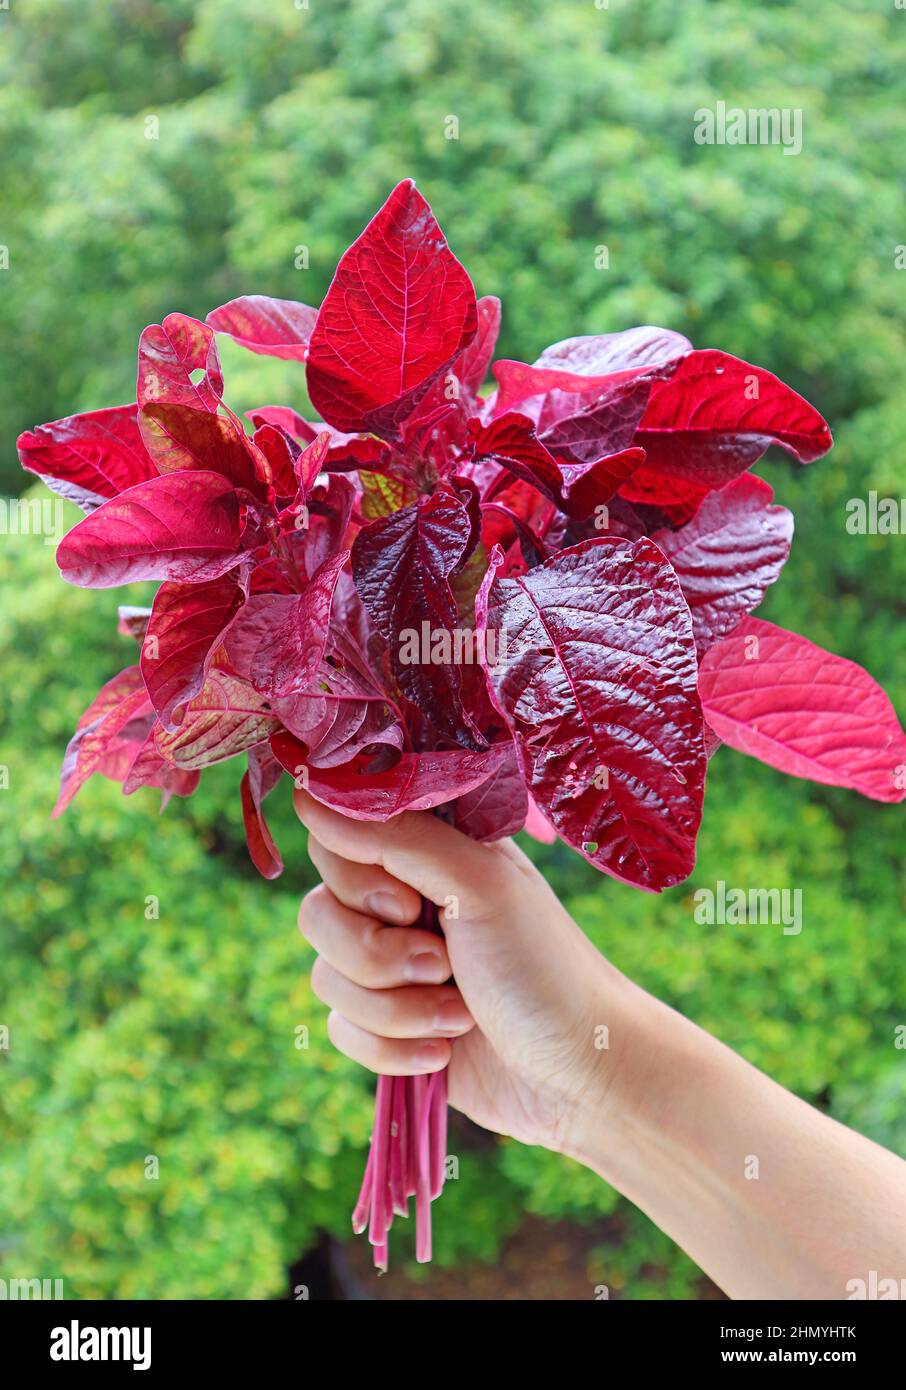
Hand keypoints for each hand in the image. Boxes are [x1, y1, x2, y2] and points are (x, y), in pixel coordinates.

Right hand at [294, 791, 626, 1154]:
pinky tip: (445, 1052)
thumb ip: (395, 835)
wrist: (580, 1076)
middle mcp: (404, 901)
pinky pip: (340, 1030)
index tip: (407, 901)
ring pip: (326, 977)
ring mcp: (392, 966)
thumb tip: (310, 795)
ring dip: (396, 1009)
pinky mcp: (386, 1025)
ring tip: (460, 1017)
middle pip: (317, 912)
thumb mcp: (478, 884)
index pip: (337, 837)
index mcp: (428, 851)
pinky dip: (392, 1048)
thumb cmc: (545, 968)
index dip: (356, 877)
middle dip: (378, 955)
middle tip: (445, 962)